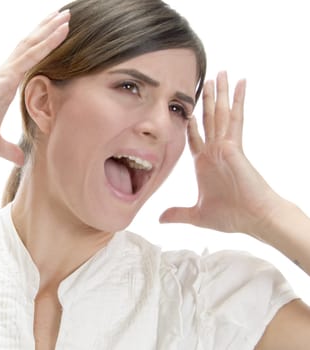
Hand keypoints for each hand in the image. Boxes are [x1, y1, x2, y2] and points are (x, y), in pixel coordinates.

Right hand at [0, 10, 69, 165]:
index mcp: (5, 86)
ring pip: (33, 45)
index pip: (27, 62)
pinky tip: (61, 30)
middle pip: (31, 46)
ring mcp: (5, 72)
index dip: (41, 48)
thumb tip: (21, 161)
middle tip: (64, 16)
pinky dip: (47, 42)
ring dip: (50, 29)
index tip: (54, 38)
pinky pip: (31, 55)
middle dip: (47, 30)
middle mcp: (6, 74)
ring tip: (65, 14)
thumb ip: (9, 151)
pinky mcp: (5, 75)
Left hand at [160, 72, 282, 236]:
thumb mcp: (196, 214)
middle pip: (209, 118)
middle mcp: (214, 150)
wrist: (254, 218)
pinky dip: (238, 100)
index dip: (189, 122)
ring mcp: (225, 146)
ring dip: (220, 93)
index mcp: (204, 162)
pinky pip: (235, 118)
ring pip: (220, 113)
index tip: (185, 108)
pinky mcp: (235, 145)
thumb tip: (160, 219)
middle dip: (207, 99)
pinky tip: (241, 84)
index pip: (194, 136)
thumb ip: (178, 213)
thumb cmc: (231, 217)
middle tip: (207, 78)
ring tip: (222, 73)